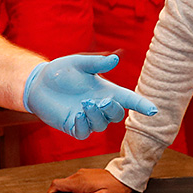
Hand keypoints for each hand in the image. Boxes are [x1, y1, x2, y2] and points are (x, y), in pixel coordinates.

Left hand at [23, 54, 157, 138]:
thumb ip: (97, 63)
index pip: (128, 100)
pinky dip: (84, 125)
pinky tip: (77, 115)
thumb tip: (115, 59)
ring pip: (101, 125)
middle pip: (116, 115)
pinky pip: (84, 133)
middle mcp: (99, 106)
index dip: (141, 105)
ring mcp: (87, 118)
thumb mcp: (79, 63)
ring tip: (84, 104)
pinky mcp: (73, 126)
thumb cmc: (61, 71)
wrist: (38, 83)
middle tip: (100, 100)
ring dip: (96, 115)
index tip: (153, 110)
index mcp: (105, 90)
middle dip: (112, 109)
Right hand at [48, 168, 133, 192]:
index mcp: (80, 181)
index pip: (56, 184)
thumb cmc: (117, 189)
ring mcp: (84, 174)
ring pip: (67, 183)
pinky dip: (73, 190)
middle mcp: (79, 175)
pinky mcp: (88, 175)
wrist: (128, 178)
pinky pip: (75, 182)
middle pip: (60, 184)